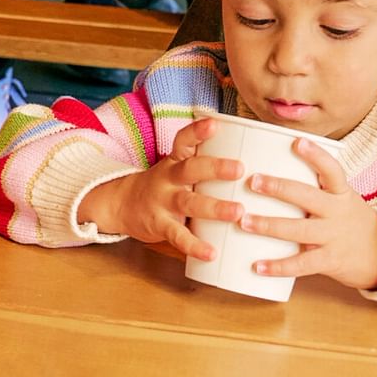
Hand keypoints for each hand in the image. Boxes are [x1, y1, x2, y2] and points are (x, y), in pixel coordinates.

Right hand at [73, 116, 247, 258]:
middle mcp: (168, 178)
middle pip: (190, 169)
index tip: (215, 123)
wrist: (121, 205)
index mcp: (174, 161)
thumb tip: (255, 158)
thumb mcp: (177, 169)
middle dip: (215, 168)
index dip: (198, 131)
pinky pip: (177, 235)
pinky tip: (212, 253)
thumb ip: (204, 164)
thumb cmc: (163, 186)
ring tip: (238, 211)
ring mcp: (162, 202)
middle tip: (240, 168)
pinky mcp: (159, 225)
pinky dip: (194, 245)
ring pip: (188, 202)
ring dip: (214, 207)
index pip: (183, 140)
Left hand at [241, 137, 376, 289]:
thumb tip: (268, 166)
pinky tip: (257, 266)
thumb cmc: (349, 220)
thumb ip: (314, 187)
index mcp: (341, 192)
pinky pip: (301, 264)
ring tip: (243, 221)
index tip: (297, 142)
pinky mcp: (330, 261)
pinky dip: (278, 266)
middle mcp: (338, 212)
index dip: (316, 155)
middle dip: (278, 188)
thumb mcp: (340, 198)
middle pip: (307, 197)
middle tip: (253, 181)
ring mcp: (334, 237)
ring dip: (269, 225)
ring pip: (299, 230)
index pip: (332, 170)